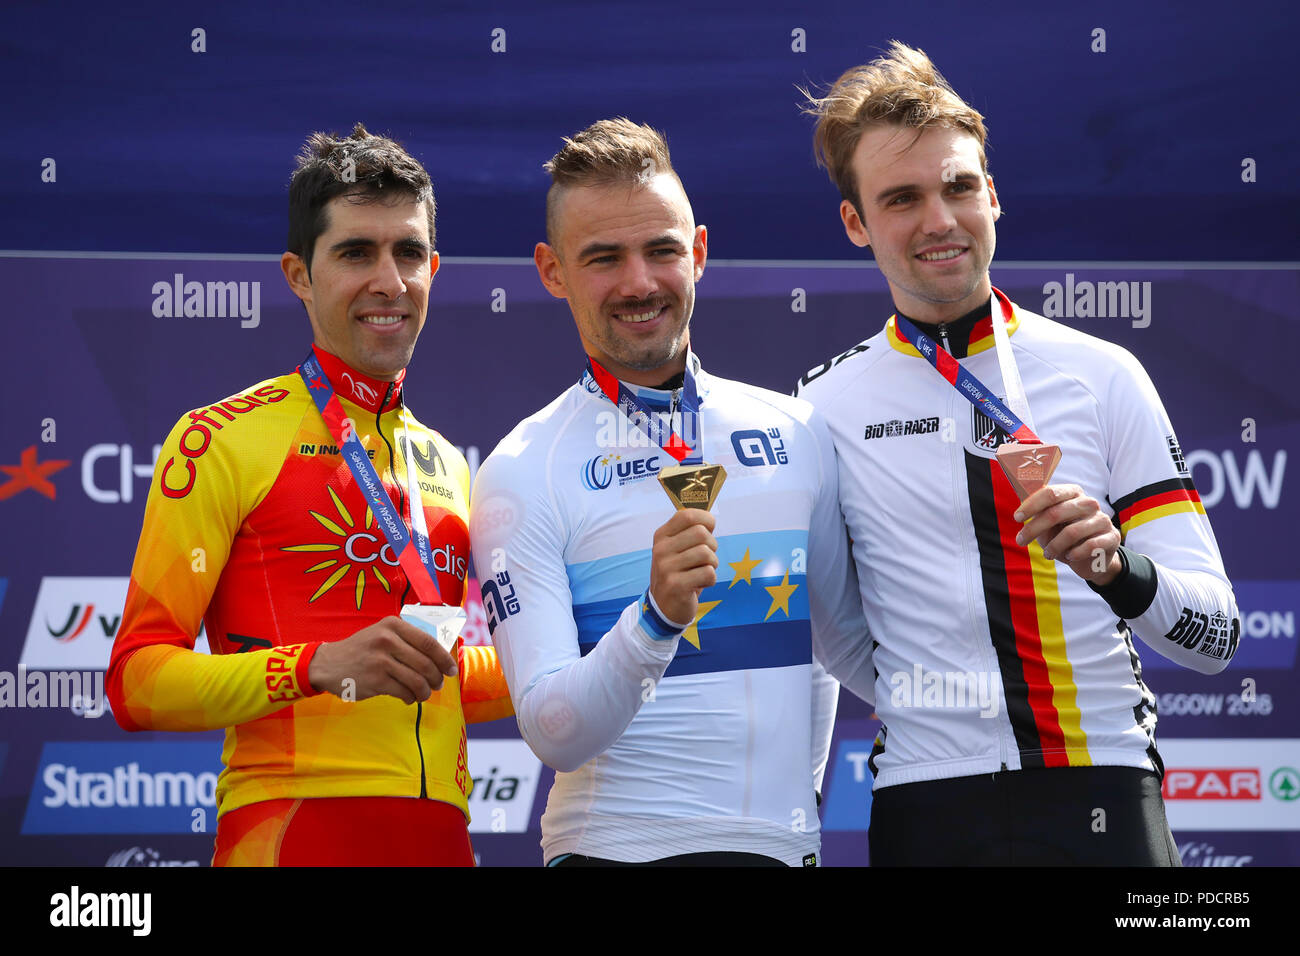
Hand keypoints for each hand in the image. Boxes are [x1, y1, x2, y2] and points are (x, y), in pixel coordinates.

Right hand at [308, 616, 458, 703]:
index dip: (444, 658)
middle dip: (437, 678)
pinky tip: (409, 698)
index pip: (429, 642)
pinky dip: (411, 698)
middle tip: (438, 684)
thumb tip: (440, 656)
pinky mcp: (375, 680)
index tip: (451, 669)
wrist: (328, 664)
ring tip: (424, 694)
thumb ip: (407, 639)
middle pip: (426, 663)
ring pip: (417, 680)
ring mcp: (380, 660)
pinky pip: (404, 692)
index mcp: (393, 625)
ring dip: (425, 691)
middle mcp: (387, 640)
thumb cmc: (363, 650)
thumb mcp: (382, 633)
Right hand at [649, 508, 718, 626]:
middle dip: (712, 546)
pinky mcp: (676, 585)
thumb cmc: (679, 573)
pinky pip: (708, 573)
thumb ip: (690, 533)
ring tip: (702, 572)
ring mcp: (666, 567)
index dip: (706, 519)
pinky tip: (700, 584)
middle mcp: (661, 549)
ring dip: (712, 564)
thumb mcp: (677, 549)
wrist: (664, 607)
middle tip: (705, 559)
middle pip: (701, 533)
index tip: (709, 530)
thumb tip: (710, 518)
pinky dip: (711, 580)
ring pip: (706, 553)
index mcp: (661, 536)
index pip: (687, 515)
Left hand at [1013, 483, 1121, 583]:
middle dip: (1034, 528)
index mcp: (1073, 493)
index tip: (1017, 518)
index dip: (1031, 505)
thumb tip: (1020, 507)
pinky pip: (1089, 545)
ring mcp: (1102, 519)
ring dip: (1054, 546)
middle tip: (1021, 541)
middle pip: (1056, 512)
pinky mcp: (1112, 537)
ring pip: (1071, 532)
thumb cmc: (1064, 537)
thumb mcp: (1048, 526)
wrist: (1093, 558)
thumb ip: (1037, 515)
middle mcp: (1089, 503)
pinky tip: (1069, 556)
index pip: (1050, 493)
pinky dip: (1074, 554)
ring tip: (1048, 554)